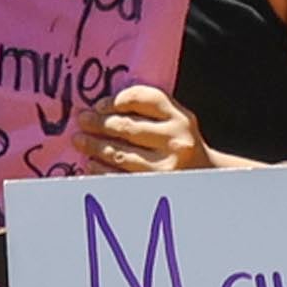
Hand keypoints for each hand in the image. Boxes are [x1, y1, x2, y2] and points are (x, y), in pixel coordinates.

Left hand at [76, 84, 212, 173]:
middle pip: (126, 127)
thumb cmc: (181, 143)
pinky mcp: (153, 188)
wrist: (206, 178)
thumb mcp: (176, 119)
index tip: (99, 106)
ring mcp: (165, 168)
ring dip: (94, 146)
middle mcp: (176, 142)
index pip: (141, 98)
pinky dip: (99, 170)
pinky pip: (117, 177)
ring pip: (118, 154)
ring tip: (80, 141)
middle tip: (82, 121)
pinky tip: (91, 164)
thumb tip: (100, 108)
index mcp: (180, 118)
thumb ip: (148, 109)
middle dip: (98, 123)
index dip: (114, 100)